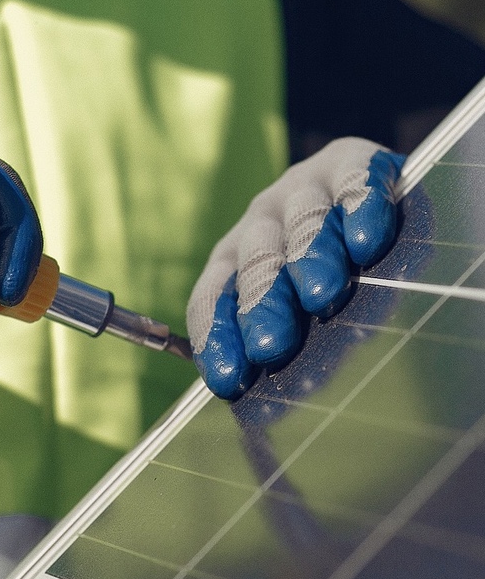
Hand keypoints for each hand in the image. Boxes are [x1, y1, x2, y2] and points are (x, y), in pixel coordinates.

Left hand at [186, 138, 404, 398]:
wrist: (366, 198)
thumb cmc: (327, 277)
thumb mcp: (296, 314)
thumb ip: (277, 348)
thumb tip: (261, 416)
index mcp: (232, 262)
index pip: (213, 300)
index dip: (217, 338)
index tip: (228, 379)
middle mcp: (259, 223)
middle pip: (254, 265)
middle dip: (262, 305)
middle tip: (271, 343)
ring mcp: (301, 189)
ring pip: (300, 223)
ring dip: (308, 257)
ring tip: (321, 293)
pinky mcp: (348, 162)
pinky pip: (351, 180)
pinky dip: (358, 205)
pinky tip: (366, 236)